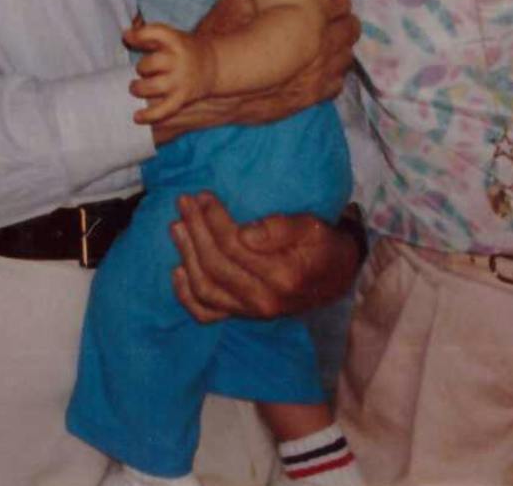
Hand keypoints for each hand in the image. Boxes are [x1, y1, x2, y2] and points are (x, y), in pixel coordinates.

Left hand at [125, 22, 217, 123]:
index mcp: (175, 40)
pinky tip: (137, 117)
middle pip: (150, 64)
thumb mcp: (170, 37)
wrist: (213, 66)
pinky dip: (149, 115)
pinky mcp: (182, 98)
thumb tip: (126, 35)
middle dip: (141, 68)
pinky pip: (164, 110)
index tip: (128, 37)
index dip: (138, 36)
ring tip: (136, 87)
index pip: (155, 33)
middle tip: (143, 70)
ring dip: (139, 88)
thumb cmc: (183, 50)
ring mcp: (180, 80)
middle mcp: (178, 60)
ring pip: (152, 87)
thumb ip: (147, 34)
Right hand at [149, 0, 358, 143]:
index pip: (337, 5)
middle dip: (343, 19)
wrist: (209, 88)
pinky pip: (336, 86)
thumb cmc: (220, 42)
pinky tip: (322, 69)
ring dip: (341, 46)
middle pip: (348, 30)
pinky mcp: (307, 100)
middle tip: (334, 14)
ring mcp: (316, 79)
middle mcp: (319, 52)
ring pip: (346, 59)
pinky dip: (334, 74)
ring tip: (330, 40)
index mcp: (307, 23)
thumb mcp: (234, 3)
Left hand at [169, 191, 360, 321]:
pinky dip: (186, 296)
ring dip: (186, 255)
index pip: (234, 246)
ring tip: (177, 226)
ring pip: (206, 288)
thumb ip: (281, 228)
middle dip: (196, 230)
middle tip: (185, 203)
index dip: (214, 219)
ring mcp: (250, 312)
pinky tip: (177, 272)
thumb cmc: (322, 246)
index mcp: (282, 276)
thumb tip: (245, 233)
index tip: (203, 196)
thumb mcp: (312, 227)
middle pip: (215, 265)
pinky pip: (206, 314)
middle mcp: (263, 301)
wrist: (335, 277)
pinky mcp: (241, 315)